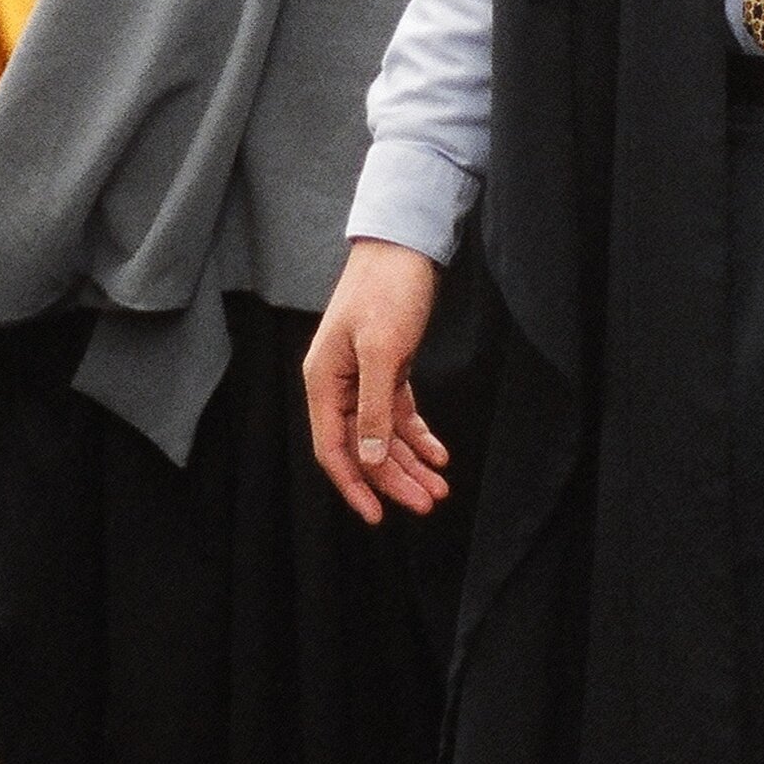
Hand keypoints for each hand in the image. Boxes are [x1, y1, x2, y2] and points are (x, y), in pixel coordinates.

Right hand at [305, 239, 451, 524]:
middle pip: (362, 448)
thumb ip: (373, 407)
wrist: (404, 246)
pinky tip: (438, 454)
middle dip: (395, 479)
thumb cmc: (387, 290)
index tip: (378, 518)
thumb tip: (367, 458)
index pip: (332, 449)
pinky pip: (398, 414)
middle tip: (429, 503)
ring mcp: (362, 378)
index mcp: (324, 381)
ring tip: (439, 487)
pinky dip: (417, 436)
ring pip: (383, 435)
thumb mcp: (383, 350)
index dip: (354, 486)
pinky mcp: (387, 368)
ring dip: (410, 462)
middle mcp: (338, 385)